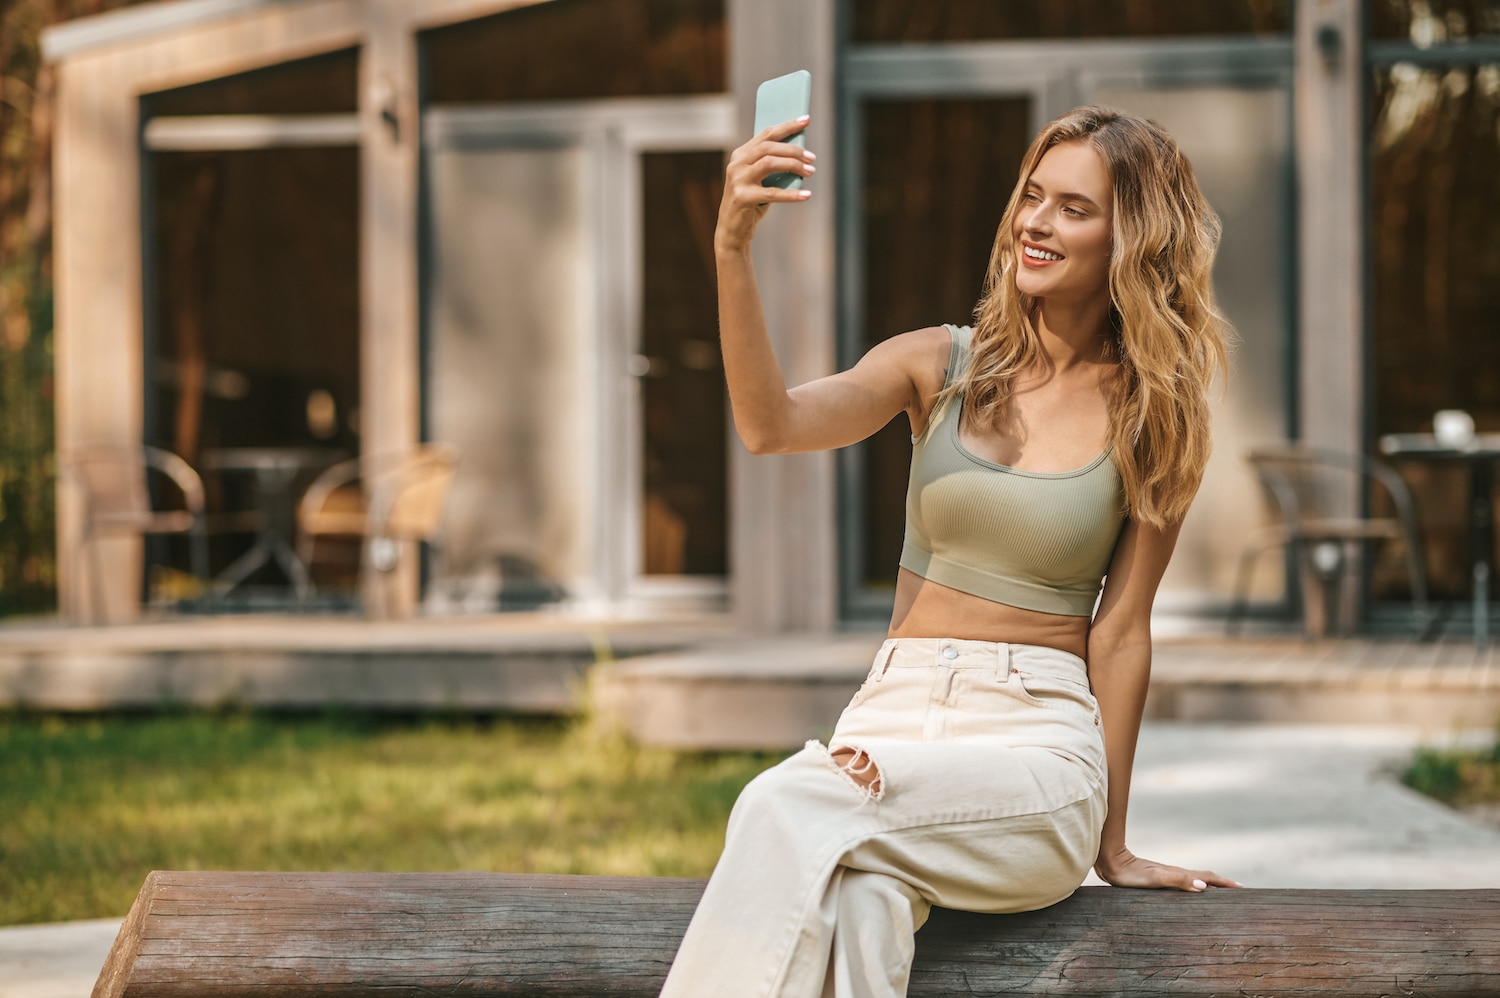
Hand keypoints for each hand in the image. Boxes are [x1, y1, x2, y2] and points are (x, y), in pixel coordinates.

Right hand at [716, 117, 816, 253]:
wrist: (732, 231)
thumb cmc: (751, 203)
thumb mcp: (760, 180)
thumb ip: (773, 166)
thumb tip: (801, 154)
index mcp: (740, 155)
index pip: (766, 134)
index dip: (787, 126)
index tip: (806, 120)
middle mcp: (737, 164)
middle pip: (769, 147)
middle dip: (793, 150)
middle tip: (812, 158)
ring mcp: (738, 180)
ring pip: (769, 163)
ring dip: (793, 165)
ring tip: (810, 171)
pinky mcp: (743, 198)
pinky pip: (772, 193)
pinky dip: (791, 194)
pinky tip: (806, 195)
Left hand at [1094, 846, 1242, 891]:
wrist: (1110, 861)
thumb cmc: (1130, 874)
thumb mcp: (1154, 879)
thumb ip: (1177, 881)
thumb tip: (1204, 887)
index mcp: (1178, 874)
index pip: (1207, 878)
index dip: (1224, 883)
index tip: (1242, 889)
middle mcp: (1175, 873)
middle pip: (1204, 877)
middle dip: (1222, 883)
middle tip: (1239, 891)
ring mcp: (1167, 874)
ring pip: (1194, 878)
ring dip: (1210, 884)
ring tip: (1221, 891)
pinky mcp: (1158, 877)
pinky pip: (1183, 881)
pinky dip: (1194, 885)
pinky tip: (1190, 890)